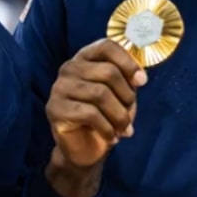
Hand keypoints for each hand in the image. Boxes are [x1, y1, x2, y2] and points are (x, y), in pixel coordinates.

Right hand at [46, 38, 147, 169]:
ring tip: (124, 129)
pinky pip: (90, 114)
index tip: (142, 81)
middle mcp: (69, 68)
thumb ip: (128, 79)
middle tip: (129, 114)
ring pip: (101, 94)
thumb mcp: (121, 93)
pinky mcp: (55, 109)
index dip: (128, 62)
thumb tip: (139, 77)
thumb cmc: (105, 116)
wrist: (85, 149)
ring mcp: (59, 88)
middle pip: (108, 72)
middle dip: (126, 96)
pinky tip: (111, 137)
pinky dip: (108, 128)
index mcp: (85, 58)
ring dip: (120, 116)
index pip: (107, 46)